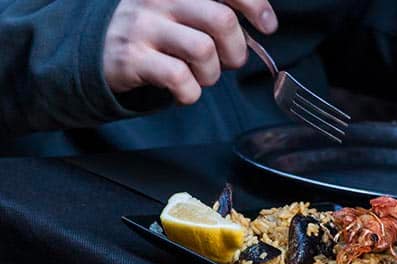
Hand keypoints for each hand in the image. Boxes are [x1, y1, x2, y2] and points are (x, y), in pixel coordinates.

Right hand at [103, 0, 277, 104]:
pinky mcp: (131, 57)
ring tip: (200, 75)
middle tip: (229, 61)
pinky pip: (180, 79)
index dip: (255, 5)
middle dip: (236, 50)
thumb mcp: (184, 8)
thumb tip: (261, 24)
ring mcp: (143, 25)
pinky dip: (190, 93)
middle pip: (222, 20)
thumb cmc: (156, 30)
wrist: (98, 48)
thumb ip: (215, 9)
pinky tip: (183, 90)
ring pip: (204, 51)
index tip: (268, 26)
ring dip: (212, 74)